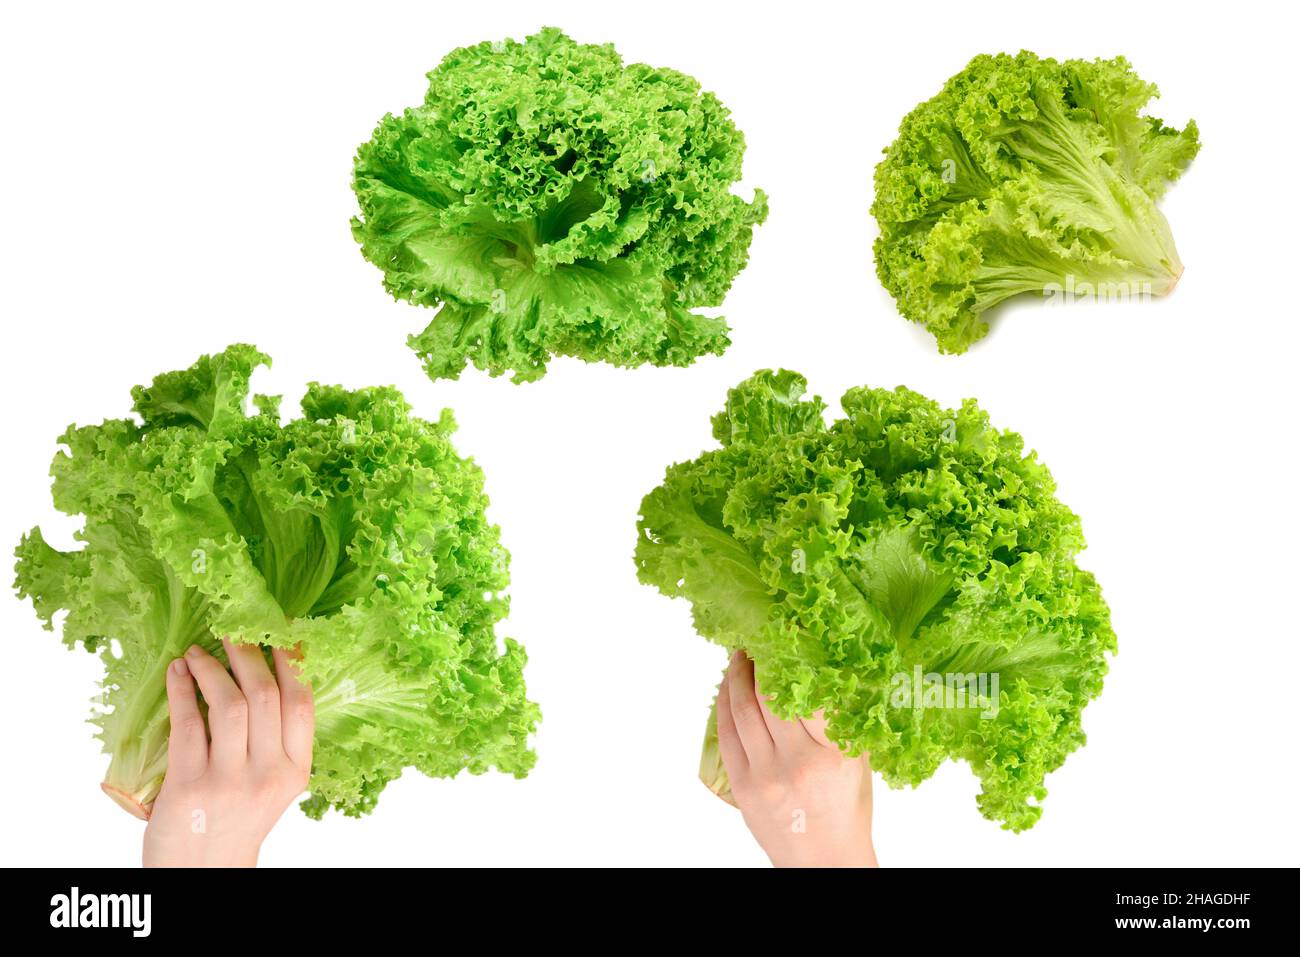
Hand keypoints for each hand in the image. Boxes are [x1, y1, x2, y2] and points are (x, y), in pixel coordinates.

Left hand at [142, 638, 313, 866]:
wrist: (203, 872)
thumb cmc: (236, 821)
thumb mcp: (272, 783)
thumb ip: (275, 739)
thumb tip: (260, 672)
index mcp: (296, 771)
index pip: (302, 702)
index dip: (292, 660)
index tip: (280, 630)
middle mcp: (268, 774)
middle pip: (264, 695)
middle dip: (247, 653)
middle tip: (232, 629)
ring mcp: (229, 781)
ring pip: (228, 704)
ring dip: (211, 668)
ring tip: (199, 651)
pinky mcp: (190, 786)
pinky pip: (188, 724)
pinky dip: (182, 690)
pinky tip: (178, 673)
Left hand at [715, 650, 876, 866]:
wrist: (824, 862)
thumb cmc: (846, 811)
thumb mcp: (857, 762)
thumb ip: (840, 719)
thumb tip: (821, 670)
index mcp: (832, 753)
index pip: (807, 692)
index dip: (793, 658)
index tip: (788, 634)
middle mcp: (796, 762)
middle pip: (768, 696)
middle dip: (759, 660)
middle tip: (757, 637)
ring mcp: (764, 775)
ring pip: (741, 710)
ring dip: (736, 677)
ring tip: (739, 656)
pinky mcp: (742, 786)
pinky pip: (725, 734)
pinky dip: (723, 705)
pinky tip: (726, 689)